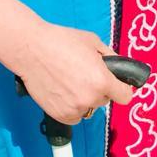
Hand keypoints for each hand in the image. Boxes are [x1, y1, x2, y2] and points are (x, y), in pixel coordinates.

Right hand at [14, 23, 135, 124]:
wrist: (32, 49)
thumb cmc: (61, 41)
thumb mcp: (92, 41)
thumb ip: (109, 56)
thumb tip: (118, 67)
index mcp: (102, 80)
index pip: (125, 96)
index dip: (121, 88)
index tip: (115, 84)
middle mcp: (91, 98)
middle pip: (104, 99)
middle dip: (98, 88)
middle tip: (83, 73)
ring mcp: (75, 109)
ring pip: (88, 107)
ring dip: (84, 98)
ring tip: (69, 80)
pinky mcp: (61, 115)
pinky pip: (75, 115)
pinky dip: (71, 106)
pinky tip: (61, 90)